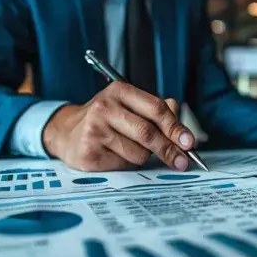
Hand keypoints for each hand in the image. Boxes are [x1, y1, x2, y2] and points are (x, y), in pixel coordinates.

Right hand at [43, 82, 193, 170]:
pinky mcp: (89, 151)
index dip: (176, 128)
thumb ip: (157, 112)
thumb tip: (181, 125)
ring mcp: (94, 129)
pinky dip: (127, 165)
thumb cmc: (106, 120)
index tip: (189, 143)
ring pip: (138, 153)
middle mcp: (105, 107)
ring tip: (129, 149)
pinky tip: (115, 156)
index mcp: (119, 91)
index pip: (156, 109)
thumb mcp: (129, 107)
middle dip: (169, 150)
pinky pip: (123, 165)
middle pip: (148, 133)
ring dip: (143, 158)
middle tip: (181, 161)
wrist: (68, 133)